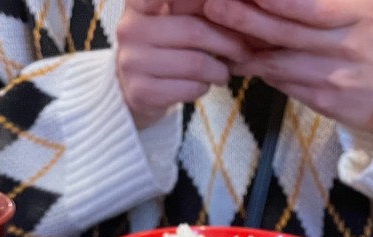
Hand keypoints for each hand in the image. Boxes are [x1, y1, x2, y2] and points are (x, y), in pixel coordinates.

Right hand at [116, 0, 255, 128]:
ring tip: (224, 71)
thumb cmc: (161, 45)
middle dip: (227, 43)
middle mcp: (130, 29)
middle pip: (194, 31)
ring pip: (194, 63)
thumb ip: (190, 6)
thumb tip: (232, 3)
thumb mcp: (167, 17)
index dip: (195, 1)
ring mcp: (132, 62)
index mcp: (138, 4)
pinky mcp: (141, 92)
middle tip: (241, 50)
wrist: (131, 87)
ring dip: (219, 70)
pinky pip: (188, 88)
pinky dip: (204, 87)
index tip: (214, 5)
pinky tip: (204, 84)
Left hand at [201, 0, 372, 132]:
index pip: (309, 4)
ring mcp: (335, 75)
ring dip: (245, 48)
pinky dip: (261, 71)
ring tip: (217, 34)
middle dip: (246, 18)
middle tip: (214, 6)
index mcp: (364, 12)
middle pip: (286, 31)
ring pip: (278, 62)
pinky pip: (284, 83)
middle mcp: (348, 43)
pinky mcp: (325, 100)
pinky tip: (241, 59)